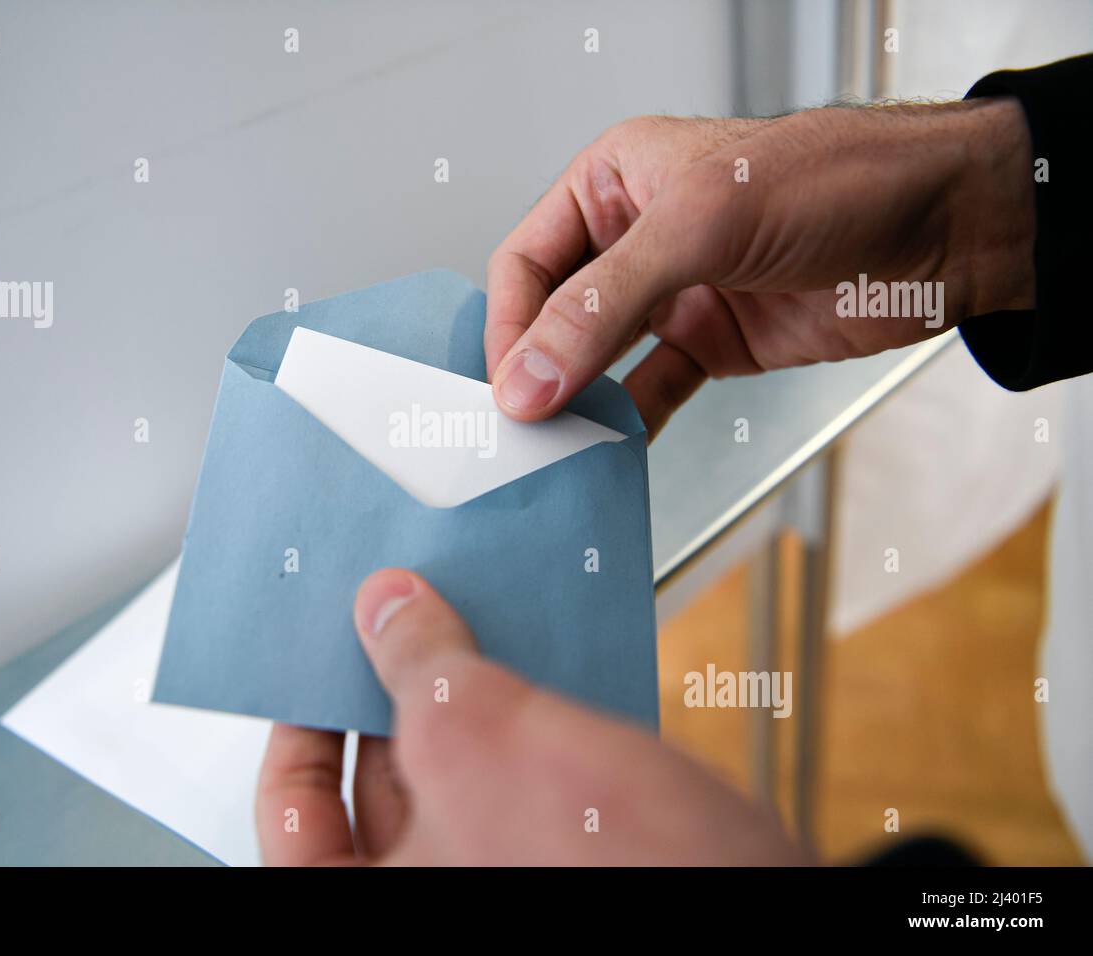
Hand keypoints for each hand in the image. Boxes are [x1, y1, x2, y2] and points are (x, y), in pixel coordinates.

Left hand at [254, 568, 806, 864]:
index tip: (316, 662)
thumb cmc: (625, 876)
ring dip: (466, 689)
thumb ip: (419, 671)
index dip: (296, 731)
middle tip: (396, 614)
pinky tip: (540, 654)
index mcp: (377, 902)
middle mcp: (437, 895)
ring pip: (463, 771)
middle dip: (390, 689)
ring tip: (468, 612)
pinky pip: (530, 773)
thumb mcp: (486, 745)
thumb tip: (384, 608)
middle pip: (379, 784)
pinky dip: (529, 712)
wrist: (769, 897)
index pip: (293, 815)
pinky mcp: (576, 853)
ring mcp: (509, 875)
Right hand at [485, 98, 1036, 436]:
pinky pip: (650, 389)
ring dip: (578, 403)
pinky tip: (613, 450)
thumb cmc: (839, 180)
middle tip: (520, 428)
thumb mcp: (701, 225)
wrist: (949, 226)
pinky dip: (629, 422)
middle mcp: (637, 236)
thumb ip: (605, 302)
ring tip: (558, 447)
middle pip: (556, 313)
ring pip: (598, 358)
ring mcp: (675, 293)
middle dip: (536, 370)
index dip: (509, 325)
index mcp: (615, 180)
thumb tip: (529, 375)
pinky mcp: (714, 341)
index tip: (505, 388)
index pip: (529, 260)